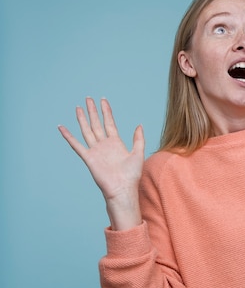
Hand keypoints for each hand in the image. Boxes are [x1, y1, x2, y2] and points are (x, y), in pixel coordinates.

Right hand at [58, 98, 143, 228]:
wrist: (122, 189)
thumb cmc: (132, 175)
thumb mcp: (138, 153)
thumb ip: (138, 139)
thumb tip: (139, 125)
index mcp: (116, 143)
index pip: (109, 123)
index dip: (106, 112)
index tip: (103, 100)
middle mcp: (104, 145)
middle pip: (97, 124)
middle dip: (93, 111)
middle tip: (88, 98)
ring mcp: (96, 151)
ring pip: (87, 131)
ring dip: (82, 119)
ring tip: (78, 107)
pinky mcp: (88, 158)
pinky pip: (76, 145)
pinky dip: (69, 136)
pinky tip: (62, 128)